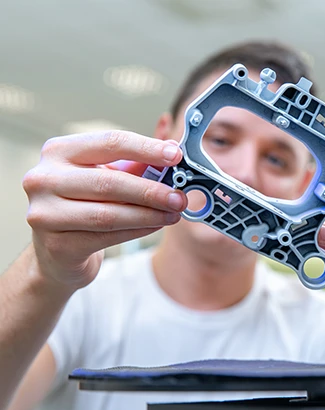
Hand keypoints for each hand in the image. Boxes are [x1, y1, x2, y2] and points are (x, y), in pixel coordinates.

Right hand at [22, 131, 186, 290]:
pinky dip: (137, 231)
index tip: (176, 156)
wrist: (55, 250)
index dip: (146, 149)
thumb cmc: (83, 204)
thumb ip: (135, 164)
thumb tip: (172, 149)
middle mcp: (44, 179)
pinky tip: (155, 226)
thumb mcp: (105, 176)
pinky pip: (107, 237)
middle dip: (151, 190)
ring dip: (148, 214)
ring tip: (173, 214)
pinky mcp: (57, 245)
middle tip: (179, 197)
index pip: (110, 143)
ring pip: (109, 213)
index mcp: (59, 151)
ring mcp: (45, 213)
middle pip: (109, 182)